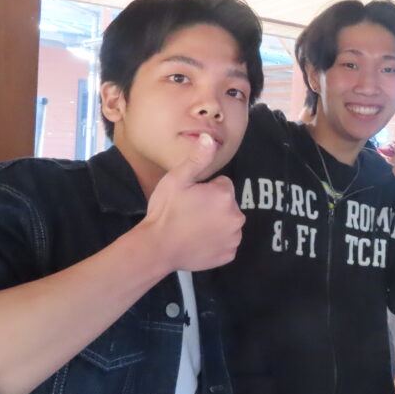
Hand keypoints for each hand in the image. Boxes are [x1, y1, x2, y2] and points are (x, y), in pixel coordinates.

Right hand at [140, 134, 245, 271]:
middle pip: (227, 204)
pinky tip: (198, 241)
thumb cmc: (166, 211)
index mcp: (225, 196)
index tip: (191, 198)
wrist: (157, 248)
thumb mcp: (178, 179)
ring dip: (216, 223)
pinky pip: (226, 242)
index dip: (206, 189)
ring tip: (193, 227)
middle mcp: (236, 217)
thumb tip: (210, 138)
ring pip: (228, 223)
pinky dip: (216, 242)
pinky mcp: (229, 255)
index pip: (223, 185)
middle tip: (190, 212)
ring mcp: (234, 238)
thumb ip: (198, 158)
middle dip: (213, 205)